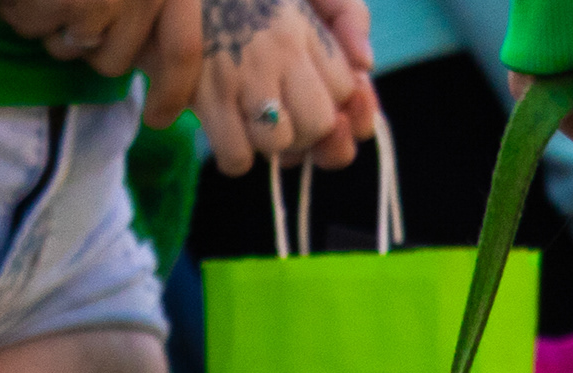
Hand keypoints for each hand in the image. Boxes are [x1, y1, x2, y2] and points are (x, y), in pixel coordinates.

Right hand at [0, 0, 206, 98]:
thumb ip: (150, 20)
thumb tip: (164, 75)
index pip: (183, 50)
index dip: (172, 91)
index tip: (158, 119)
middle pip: (117, 61)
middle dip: (86, 45)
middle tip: (67, 5)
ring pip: (78, 54)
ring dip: (53, 29)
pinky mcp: (82, 5)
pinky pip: (47, 37)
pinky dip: (27, 16)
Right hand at [195, 0, 371, 178]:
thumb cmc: (248, 0)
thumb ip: (348, 14)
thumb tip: (366, 65)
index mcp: (307, 26)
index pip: (347, 90)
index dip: (335, 106)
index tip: (310, 97)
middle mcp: (281, 49)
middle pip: (320, 124)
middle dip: (307, 132)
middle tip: (284, 116)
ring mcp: (243, 75)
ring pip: (281, 143)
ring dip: (270, 144)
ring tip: (255, 122)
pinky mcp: (206, 96)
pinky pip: (237, 156)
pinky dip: (234, 156)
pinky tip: (229, 134)